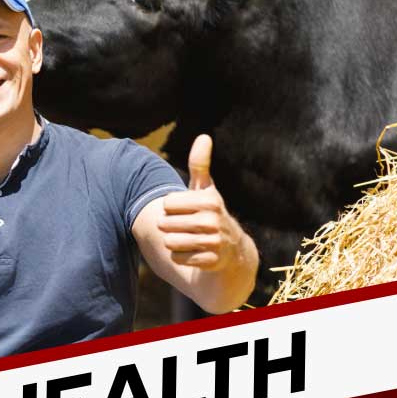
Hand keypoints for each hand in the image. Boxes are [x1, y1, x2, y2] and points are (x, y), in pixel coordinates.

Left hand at [157, 135, 243, 270]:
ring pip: (169, 242)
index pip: (167, 204)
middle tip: (187, 227)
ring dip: (174, 243)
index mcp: (210, 200)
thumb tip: (203, 136)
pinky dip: (181, 257)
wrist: (231, 250)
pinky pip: (177, 258)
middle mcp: (213, 220)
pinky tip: (194, 253)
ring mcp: (213, 242)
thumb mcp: (206, 189)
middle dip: (170, 227)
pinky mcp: (211, 261)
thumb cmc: (210, 213)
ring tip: (189, 239)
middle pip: (165, 224)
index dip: (172, 208)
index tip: (187, 210)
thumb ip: (200, 165)